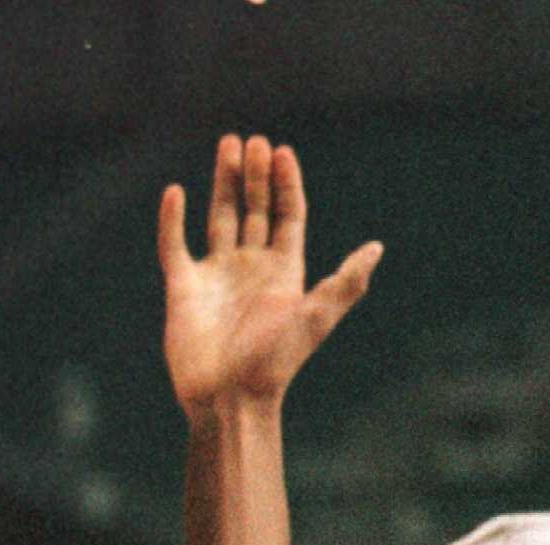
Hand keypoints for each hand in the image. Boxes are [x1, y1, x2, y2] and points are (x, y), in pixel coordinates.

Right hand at [158, 135, 381, 417]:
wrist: (231, 399)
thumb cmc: (275, 363)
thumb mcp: (316, 318)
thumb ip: (346, 283)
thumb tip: (377, 249)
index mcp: (284, 275)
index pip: (288, 218)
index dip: (287, 185)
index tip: (282, 151)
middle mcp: (252, 270)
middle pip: (256, 211)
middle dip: (255, 176)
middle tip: (253, 141)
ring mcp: (217, 276)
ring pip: (221, 218)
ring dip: (223, 183)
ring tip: (228, 145)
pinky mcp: (184, 287)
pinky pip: (175, 244)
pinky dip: (173, 219)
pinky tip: (176, 193)